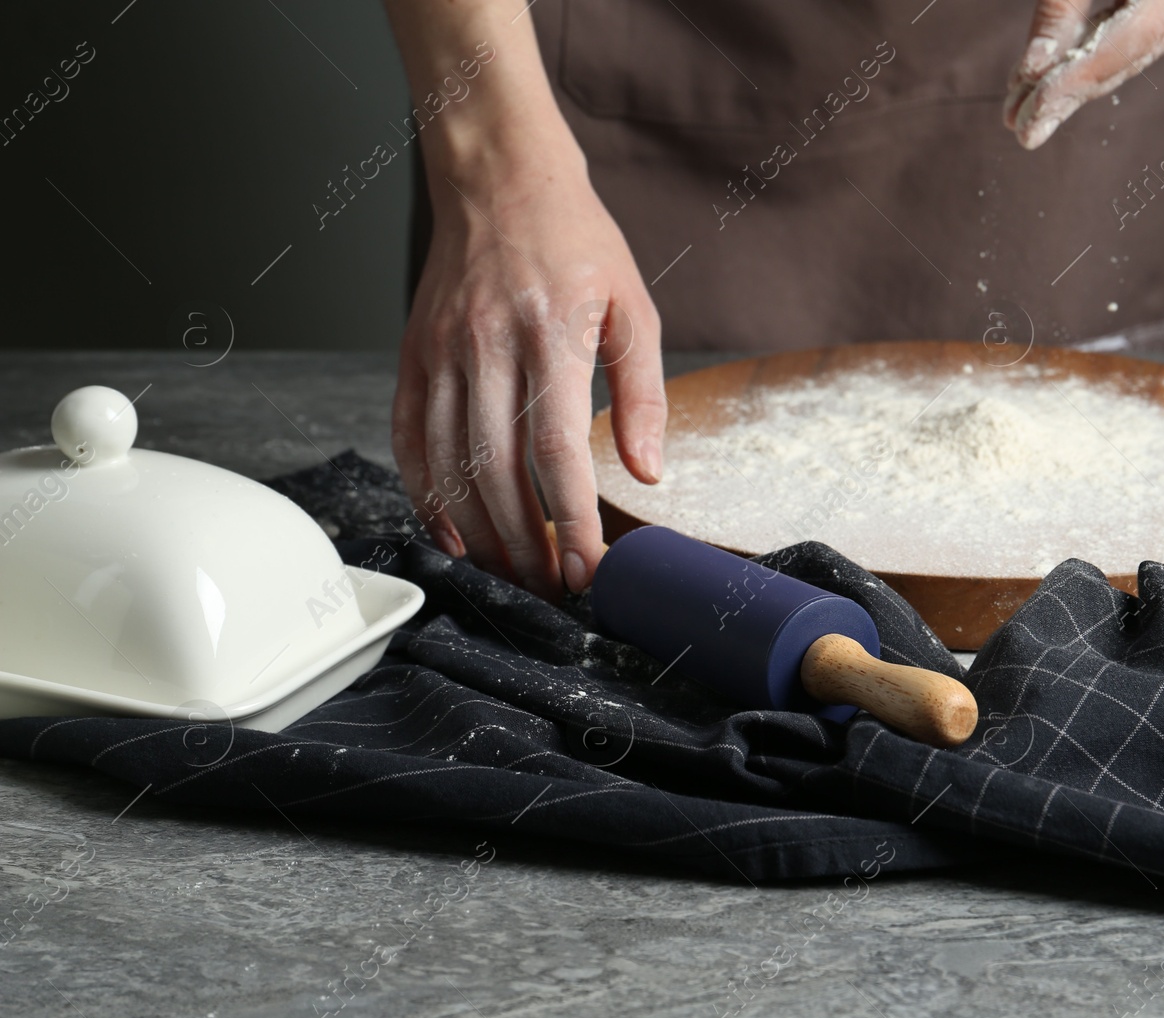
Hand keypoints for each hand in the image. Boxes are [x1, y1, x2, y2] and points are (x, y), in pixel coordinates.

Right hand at [393, 151, 663, 598]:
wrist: (498, 177)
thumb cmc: (575, 241)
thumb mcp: (633, 306)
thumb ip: (642, 393)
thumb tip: (648, 471)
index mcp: (549, 334)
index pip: (556, 452)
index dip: (573, 521)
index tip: (590, 569)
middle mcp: (486, 346)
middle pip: (498, 472)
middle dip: (527, 546)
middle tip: (553, 589)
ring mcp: (441, 352)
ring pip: (450, 465)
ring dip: (480, 534)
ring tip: (512, 575)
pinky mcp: (413, 356)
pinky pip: (410, 439)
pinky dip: (426, 494)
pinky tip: (453, 534)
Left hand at [1004, 0, 1163, 148]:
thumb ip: (1064, 6)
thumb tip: (1033, 69)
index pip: (1126, 46)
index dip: (1073, 82)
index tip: (1028, 114)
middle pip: (1130, 59)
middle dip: (1071, 94)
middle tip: (1021, 128)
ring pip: (1137, 52)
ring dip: (1080, 82)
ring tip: (1028, 109)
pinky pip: (1141, 35)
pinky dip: (1098, 57)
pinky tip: (1060, 76)